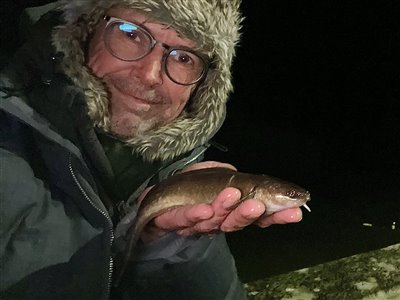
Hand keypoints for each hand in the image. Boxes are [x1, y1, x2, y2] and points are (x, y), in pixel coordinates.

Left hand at [139, 161, 302, 242]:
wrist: (154, 199)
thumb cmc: (187, 187)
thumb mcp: (212, 173)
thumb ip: (229, 175)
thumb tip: (241, 176)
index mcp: (231, 209)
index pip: (258, 215)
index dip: (276, 215)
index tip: (295, 210)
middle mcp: (218, 220)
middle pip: (238, 221)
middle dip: (250, 213)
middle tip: (260, 204)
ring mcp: (196, 224)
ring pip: (214, 222)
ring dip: (224, 209)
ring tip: (231, 196)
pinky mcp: (174, 222)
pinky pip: (185, 220)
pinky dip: (195, 215)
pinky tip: (204, 209)